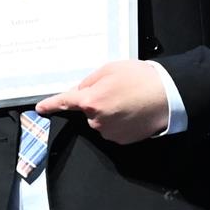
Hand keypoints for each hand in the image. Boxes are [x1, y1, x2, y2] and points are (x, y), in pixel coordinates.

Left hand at [36, 60, 170, 144]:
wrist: (168, 96)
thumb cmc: (141, 78)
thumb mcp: (110, 69)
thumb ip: (89, 82)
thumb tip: (80, 92)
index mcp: (91, 100)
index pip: (64, 103)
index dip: (51, 105)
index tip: (40, 109)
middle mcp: (96, 120)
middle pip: (88, 110)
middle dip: (97, 101)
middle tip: (117, 91)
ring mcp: (109, 132)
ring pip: (100, 121)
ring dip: (109, 112)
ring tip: (129, 100)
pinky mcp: (121, 140)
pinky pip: (113, 129)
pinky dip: (119, 122)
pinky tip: (132, 112)